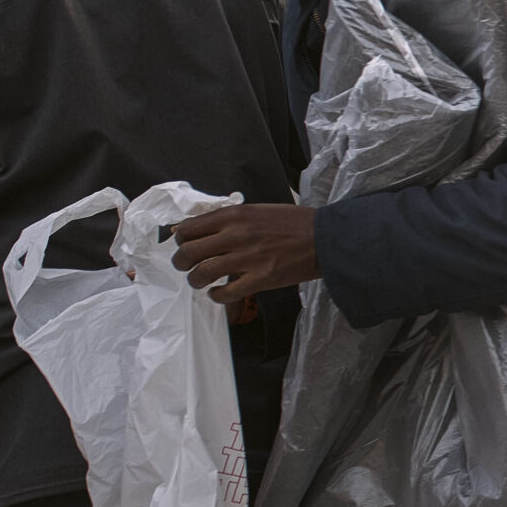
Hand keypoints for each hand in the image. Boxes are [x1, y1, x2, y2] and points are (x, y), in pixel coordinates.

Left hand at [170, 204, 319, 303]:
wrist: (326, 238)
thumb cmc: (295, 224)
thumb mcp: (258, 210)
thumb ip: (231, 219)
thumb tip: (203, 230)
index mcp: (234, 215)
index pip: (189, 228)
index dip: (181, 240)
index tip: (185, 246)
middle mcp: (236, 235)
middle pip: (188, 252)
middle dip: (182, 263)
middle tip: (187, 267)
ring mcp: (247, 258)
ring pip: (202, 273)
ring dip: (196, 281)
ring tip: (201, 282)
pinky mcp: (260, 279)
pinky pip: (226, 293)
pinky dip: (216, 296)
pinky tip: (219, 294)